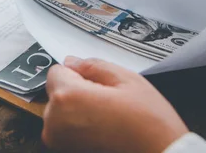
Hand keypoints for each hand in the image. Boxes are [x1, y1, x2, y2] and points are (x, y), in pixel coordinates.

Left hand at [42, 57, 187, 152]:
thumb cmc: (149, 125)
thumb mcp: (127, 80)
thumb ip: (93, 66)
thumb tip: (73, 62)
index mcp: (68, 98)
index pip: (56, 71)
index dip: (78, 73)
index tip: (96, 82)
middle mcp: (55, 122)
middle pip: (56, 92)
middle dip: (76, 91)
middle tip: (107, 101)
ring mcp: (58, 141)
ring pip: (60, 111)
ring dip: (77, 111)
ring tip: (107, 118)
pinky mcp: (65, 152)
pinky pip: (65, 130)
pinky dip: (79, 128)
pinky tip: (103, 131)